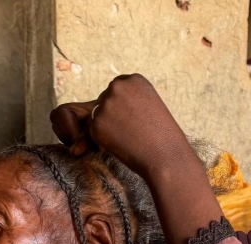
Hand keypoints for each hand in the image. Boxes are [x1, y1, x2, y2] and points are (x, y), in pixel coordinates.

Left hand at [50, 74, 191, 176]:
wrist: (168, 157)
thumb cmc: (163, 139)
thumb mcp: (148, 110)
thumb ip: (124, 103)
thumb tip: (82, 112)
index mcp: (134, 79)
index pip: (116, 93)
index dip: (124, 112)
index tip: (138, 123)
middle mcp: (118, 86)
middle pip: (103, 104)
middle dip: (113, 121)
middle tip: (135, 133)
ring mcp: (106, 103)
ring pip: (97, 119)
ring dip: (109, 132)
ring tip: (132, 139)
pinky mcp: (97, 122)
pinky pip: (92, 135)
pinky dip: (105, 143)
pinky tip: (124, 145)